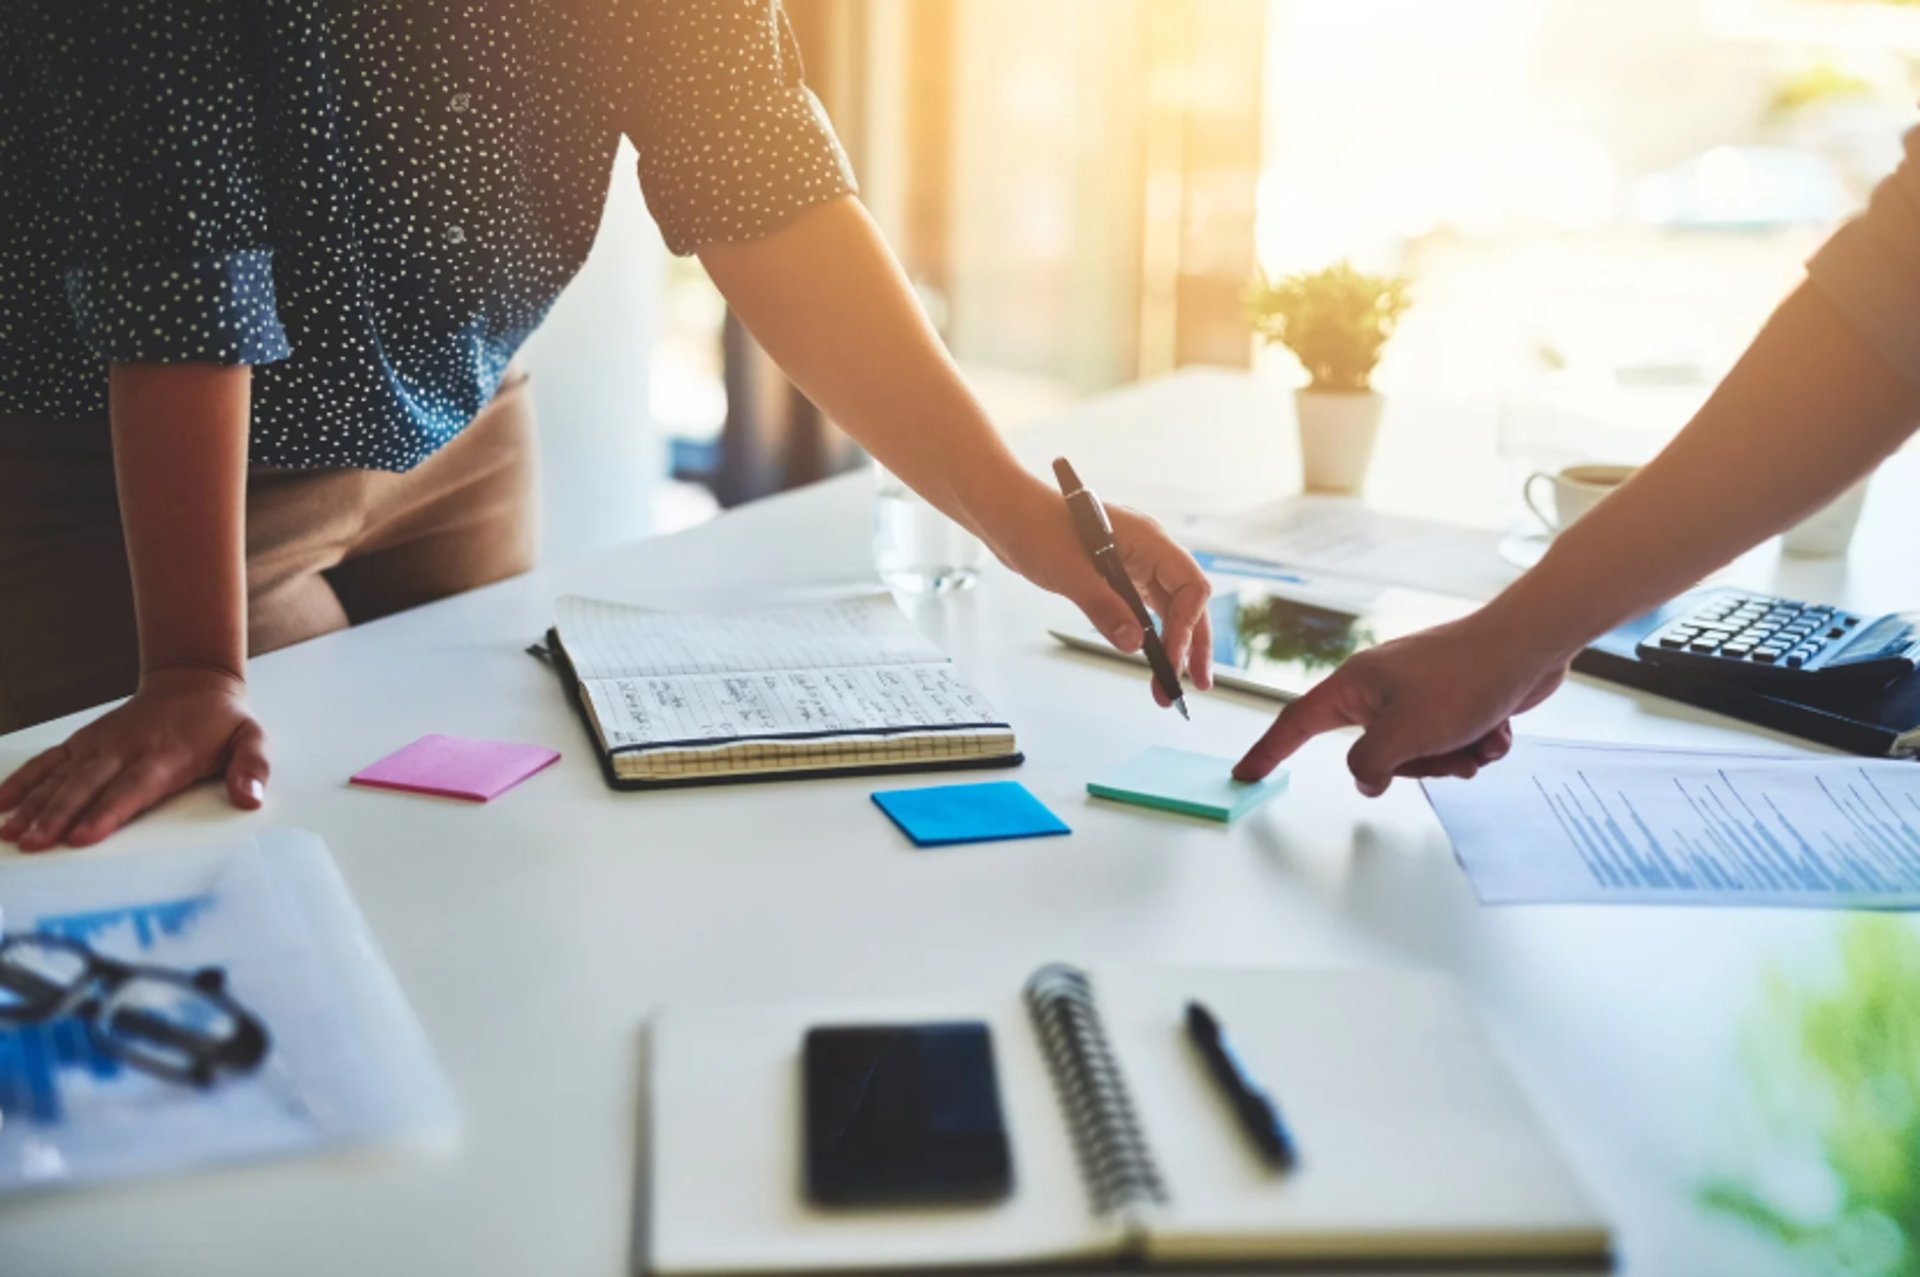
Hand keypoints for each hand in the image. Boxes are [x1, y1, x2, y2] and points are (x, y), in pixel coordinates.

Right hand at [0, 667, 268, 850]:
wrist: (193, 680)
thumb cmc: (221, 720)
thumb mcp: (251, 738)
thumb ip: (252, 768)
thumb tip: (250, 799)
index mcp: (166, 755)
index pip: (132, 789)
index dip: (107, 812)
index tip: (83, 836)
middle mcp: (126, 749)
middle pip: (88, 786)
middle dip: (60, 816)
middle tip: (35, 844)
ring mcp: (100, 744)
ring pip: (63, 777)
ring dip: (36, 805)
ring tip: (12, 834)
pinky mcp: (84, 742)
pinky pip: (49, 761)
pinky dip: (23, 780)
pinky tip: (0, 805)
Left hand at [981, 482, 1213, 703]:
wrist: (1007, 515)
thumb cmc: (1036, 528)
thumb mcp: (1070, 573)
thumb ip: (1104, 608)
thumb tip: (1134, 646)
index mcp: (1148, 540)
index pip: (1190, 586)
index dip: (1187, 625)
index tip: (1172, 658)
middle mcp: (1148, 550)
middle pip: (1187, 601)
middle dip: (1193, 643)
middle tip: (1197, 683)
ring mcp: (1134, 563)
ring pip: (1169, 608)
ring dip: (1172, 645)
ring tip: (1169, 684)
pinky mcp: (1117, 576)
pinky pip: (1145, 608)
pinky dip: (1150, 635)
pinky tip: (1150, 658)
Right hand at [1232, 609, 1569, 793]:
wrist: (1530, 644)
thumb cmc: (1464, 679)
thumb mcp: (1405, 734)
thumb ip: (1370, 765)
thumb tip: (1364, 780)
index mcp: (1356, 685)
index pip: (1296, 724)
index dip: (1268, 751)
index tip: (1244, 774)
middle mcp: (1382, 688)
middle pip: (1374, 753)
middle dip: (1419, 765)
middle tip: (1447, 755)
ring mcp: (1419, 693)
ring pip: (1420, 753)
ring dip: (1455, 757)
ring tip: (1480, 740)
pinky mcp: (1453, 699)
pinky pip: (1453, 742)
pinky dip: (1478, 744)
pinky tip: (1497, 729)